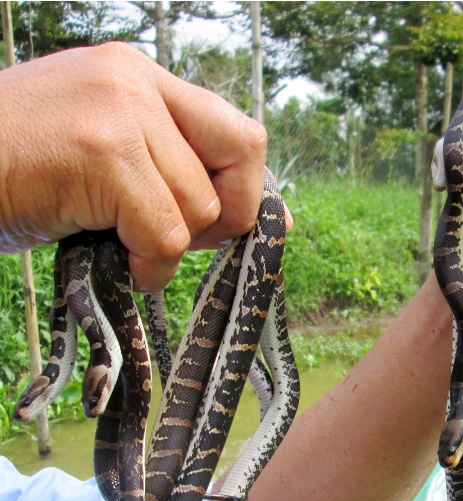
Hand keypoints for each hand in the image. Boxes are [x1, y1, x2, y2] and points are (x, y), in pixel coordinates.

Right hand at [0, 43, 268, 291]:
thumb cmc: (14, 173)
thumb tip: (238, 213)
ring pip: (198, 207)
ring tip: (121, 245)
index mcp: (138, 77)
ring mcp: (118, 112)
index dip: (243, 188)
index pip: (238, 131)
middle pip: (241, 158)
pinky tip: (115, 260)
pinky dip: (149, 265)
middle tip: (178, 239)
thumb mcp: (99, 152)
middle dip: (225, 217)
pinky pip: (164, 234)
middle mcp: (135, 81)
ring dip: (168, 248)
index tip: (216, 224)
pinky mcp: (101, 152)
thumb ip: (162, 164)